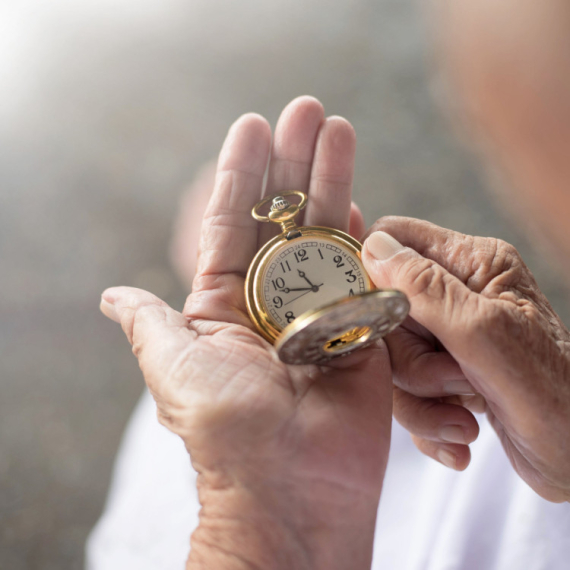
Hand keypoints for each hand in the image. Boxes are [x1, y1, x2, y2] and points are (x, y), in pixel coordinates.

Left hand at [100, 97, 391, 569]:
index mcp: (226, 304)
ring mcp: (320, 310)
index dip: (242, 174)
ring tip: (335, 126)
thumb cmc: (227, 428)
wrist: (291, 487)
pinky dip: (361, 231)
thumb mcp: (174, 366)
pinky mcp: (361, 327)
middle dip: (293, 162)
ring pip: (326, 233)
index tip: (252, 124)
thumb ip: (150, 323)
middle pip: (284, 217)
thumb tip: (113, 298)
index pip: (233, 222)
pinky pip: (362, 271)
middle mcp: (273, 300)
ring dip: (332, 179)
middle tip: (305, 109)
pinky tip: (357, 190)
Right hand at [362, 217, 569, 501]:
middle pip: (387, 311)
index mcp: (474, 263)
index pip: (395, 239)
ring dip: (421, 398)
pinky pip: (405, 389)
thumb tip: (373, 248)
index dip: (374, 274)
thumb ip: (427, 289)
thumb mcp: (485, 335)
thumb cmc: (553, 398)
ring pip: (393, 357)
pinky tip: (462, 433)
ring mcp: (450, 335)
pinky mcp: (444, 372)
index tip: (380, 319)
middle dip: (412, 360)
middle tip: (455, 381)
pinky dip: (427, 419)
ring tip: (465, 417)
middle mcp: (459, 293)